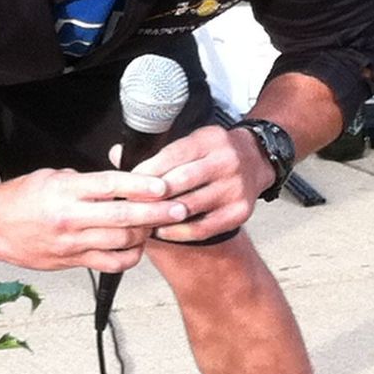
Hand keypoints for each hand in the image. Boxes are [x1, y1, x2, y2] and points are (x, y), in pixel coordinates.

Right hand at [0, 167, 188, 271]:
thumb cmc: (21, 199)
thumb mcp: (52, 177)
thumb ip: (86, 181)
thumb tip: (118, 180)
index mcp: (67, 191)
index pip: (112, 185)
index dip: (142, 186)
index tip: (163, 186)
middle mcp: (72, 217)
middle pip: (125, 216)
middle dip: (157, 213)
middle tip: (178, 209)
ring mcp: (73, 243)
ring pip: (122, 242)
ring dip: (145, 233)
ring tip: (157, 225)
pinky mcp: (73, 262)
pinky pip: (111, 263)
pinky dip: (129, 256)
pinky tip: (135, 247)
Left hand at [114, 124, 269, 243]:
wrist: (256, 160)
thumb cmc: (214, 154)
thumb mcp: (190, 142)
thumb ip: (158, 152)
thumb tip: (117, 155)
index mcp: (209, 140)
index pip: (172, 156)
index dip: (147, 172)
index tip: (127, 183)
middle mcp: (226, 162)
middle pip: (181, 181)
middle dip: (152, 195)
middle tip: (129, 205)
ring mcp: (236, 188)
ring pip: (190, 206)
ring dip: (162, 216)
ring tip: (141, 220)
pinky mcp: (240, 212)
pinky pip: (204, 228)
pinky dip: (179, 233)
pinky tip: (162, 231)